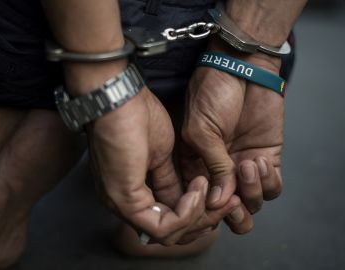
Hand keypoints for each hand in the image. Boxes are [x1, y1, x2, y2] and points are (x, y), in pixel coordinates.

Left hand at [88, 86, 239, 244]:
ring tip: (207, 186)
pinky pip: (163, 226)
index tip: (222, 196)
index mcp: (131, 193)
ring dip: (198, 216)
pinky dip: (187, 212)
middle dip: (203, 220)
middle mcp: (124, 204)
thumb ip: (171, 181)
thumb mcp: (162, 155)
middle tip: (225, 198)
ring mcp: (122, 204)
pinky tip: (198, 187)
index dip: (198, 215)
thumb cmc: (136, 115)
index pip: (167, 222)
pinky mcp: (125, 200)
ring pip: (168, 235)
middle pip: (170, 234)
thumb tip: (184, 199)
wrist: (119, 96)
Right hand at [180, 44, 283, 232]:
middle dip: (231, 214)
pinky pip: (272, 188)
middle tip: (233, 201)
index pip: (199, 201)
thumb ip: (212, 166)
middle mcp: (219, 171)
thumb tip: (219, 202)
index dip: (206, 209)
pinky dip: (268, 182)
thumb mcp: (201, 131)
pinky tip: (259, 159)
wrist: (243, 67)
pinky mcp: (267, 158)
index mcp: (194, 166)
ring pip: (251, 204)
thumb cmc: (211, 93)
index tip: (212, 202)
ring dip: (250, 192)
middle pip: (227, 211)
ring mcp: (243, 166)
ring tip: (247, 164)